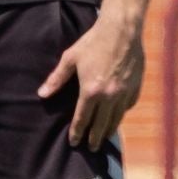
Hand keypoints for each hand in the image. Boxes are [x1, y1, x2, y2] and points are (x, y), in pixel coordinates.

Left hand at [38, 14, 143, 150]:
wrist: (122, 30)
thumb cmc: (93, 42)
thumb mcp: (70, 59)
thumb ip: (57, 79)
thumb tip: (42, 94)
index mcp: (91, 91)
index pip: (82, 119)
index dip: (77, 132)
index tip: (74, 142)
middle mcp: (109, 96)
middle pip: (101, 125)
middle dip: (94, 138)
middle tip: (91, 148)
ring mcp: (124, 93)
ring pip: (116, 119)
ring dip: (109, 130)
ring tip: (103, 138)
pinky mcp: (136, 87)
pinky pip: (128, 106)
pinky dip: (121, 114)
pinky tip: (117, 117)